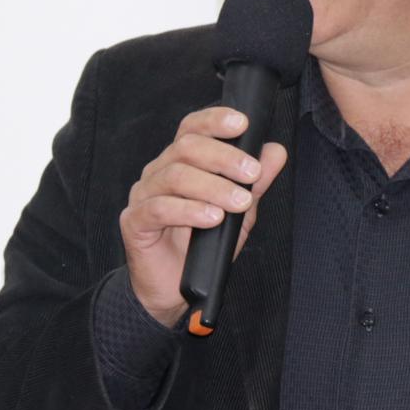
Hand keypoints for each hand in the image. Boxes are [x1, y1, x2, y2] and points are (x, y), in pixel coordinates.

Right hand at [118, 106, 288, 327]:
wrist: (175, 289)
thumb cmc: (204, 245)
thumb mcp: (240, 212)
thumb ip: (256, 182)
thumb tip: (275, 151)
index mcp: (181, 162)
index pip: (193, 128)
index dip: (215, 120)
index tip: (243, 123)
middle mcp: (159, 172)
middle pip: (186, 147)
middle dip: (224, 157)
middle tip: (251, 173)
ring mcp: (143, 195)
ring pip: (175, 176)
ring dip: (212, 186)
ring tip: (238, 202)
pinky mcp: (134, 221)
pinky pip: (158, 208)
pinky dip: (189, 210)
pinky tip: (212, 218)